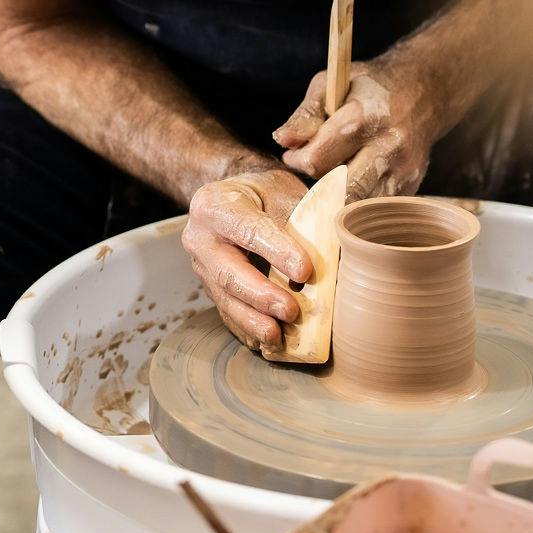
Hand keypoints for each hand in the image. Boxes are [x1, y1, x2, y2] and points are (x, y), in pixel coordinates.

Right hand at [181, 167, 311, 351]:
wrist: (235, 198)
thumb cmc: (263, 193)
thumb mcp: (280, 191)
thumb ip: (298, 219)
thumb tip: (333, 254)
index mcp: (214, 205)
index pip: (246, 229)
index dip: (275, 251)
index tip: (304, 271)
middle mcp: (199, 238)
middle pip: (227, 272)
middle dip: (260, 295)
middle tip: (291, 311)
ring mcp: (201, 267)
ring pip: (224, 298)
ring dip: (252, 320)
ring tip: (278, 335)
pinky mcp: (210, 289)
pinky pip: (226, 312)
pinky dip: (247, 328)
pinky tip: (266, 342)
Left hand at [272, 53, 448, 199]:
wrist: (422, 91)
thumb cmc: (367, 88)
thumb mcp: (330, 85)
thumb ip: (304, 116)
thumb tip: (282, 141)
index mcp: (361, 119)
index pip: (317, 160)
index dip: (297, 160)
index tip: (294, 154)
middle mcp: (386, 147)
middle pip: (339, 190)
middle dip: (317, 184)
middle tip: (312, 170)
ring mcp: (403, 170)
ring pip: (358, 205)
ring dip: (338, 198)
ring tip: (332, 176)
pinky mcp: (412, 185)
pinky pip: (376, 207)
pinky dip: (358, 202)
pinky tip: (352, 183)